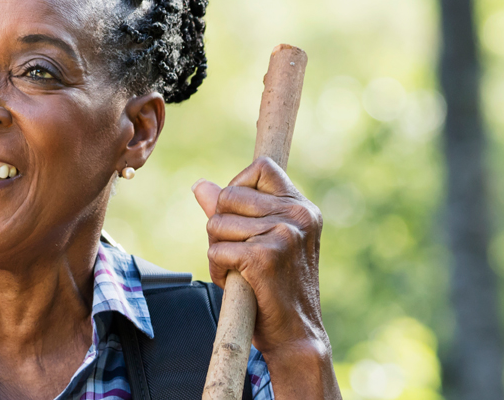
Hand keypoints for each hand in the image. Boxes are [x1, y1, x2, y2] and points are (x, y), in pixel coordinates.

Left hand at [194, 157, 339, 398]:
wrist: (296, 335)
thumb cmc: (278, 290)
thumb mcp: (265, 242)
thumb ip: (235, 211)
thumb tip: (199, 185)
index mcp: (303, 208)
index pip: (260, 168)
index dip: (237, 187)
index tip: (239, 216)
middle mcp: (298, 215)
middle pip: (228, 196)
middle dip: (220, 225)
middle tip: (236, 252)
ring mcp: (283, 234)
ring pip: (217, 223)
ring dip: (217, 250)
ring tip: (238, 270)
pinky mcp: (264, 256)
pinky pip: (216, 249)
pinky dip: (216, 268)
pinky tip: (235, 283)